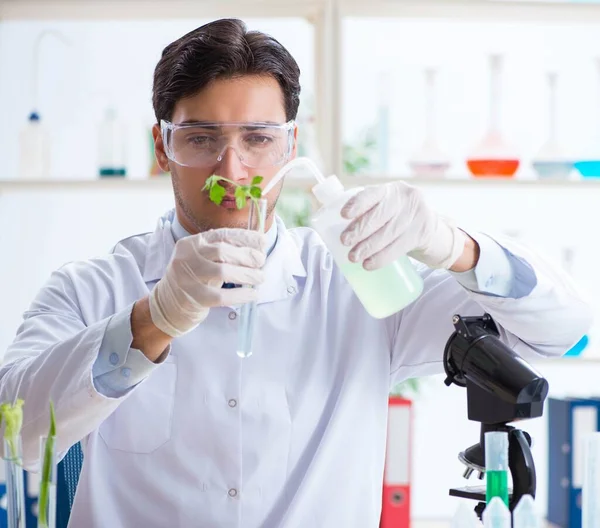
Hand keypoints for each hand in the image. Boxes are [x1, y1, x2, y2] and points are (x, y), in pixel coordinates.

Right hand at [149, 229, 265, 337]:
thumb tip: (258, 246)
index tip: (262, 241)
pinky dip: (241, 295)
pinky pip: (221, 296)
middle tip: (261, 261)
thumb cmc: (195, 279)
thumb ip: (225, 250)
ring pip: (223, 271)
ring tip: (259, 277)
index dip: (245, 237)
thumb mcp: (204, 258)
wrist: (168, 304)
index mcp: (192, 242)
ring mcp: (188, 277)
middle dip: (247, 255)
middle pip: (222, 250)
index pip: (221, 234)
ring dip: (246, 274)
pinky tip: (252, 295)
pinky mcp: (193, 297)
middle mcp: (187, 256)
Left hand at [340, 181, 467, 270]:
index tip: (343, 215)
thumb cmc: (398, 221)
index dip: (358, 203)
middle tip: (344, 242)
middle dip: (359, 230)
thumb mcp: (387, 209)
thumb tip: (331, 229)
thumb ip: (368, 213)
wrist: (433, 231)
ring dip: (368, 248)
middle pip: (379, 215)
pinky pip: (398, 247)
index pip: (372, 193)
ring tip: (353, 257)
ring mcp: (417, 214)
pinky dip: (381, 258)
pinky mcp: (422, 232)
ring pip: (387, 233)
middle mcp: (406, 198)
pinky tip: (369, 264)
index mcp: (390, 190)